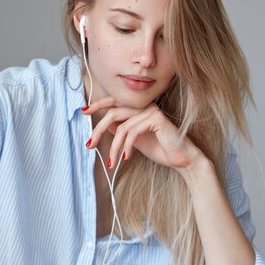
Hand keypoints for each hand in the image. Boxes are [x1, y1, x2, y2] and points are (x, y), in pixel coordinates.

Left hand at [82, 97, 203, 171]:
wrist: (181, 159)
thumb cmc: (159, 149)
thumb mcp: (134, 140)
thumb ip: (121, 130)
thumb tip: (103, 126)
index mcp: (138, 109)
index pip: (113, 102)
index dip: (97, 105)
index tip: (83, 112)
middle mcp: (143, 106)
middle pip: (112, 113)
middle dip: (98, 130)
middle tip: (90, 145)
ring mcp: (150, 110)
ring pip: (121, 126)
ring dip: (113, 146)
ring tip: (112, 161)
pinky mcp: (156, 118)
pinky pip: (132, 131)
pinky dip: (126, 146)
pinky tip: (126, 157)